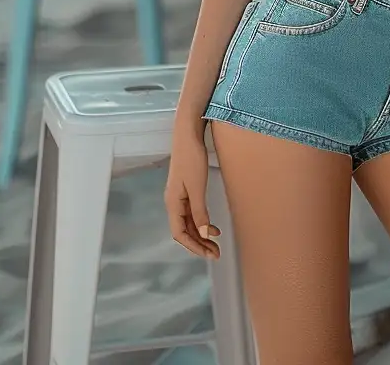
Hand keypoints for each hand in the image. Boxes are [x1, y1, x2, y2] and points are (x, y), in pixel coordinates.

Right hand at [165, 119, 220, 259]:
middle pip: (184, 230)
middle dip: (199, 244)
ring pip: (189, 223)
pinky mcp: (186, 189)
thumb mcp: (197, 187)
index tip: (208, 254)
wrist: (188, 135)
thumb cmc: (191, 159)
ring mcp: (179, 196)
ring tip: (216, 244)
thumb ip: (199, 212)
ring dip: (201, 235)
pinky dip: (202, 222)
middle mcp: (173, 202)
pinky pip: (192, 213)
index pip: (179, 233)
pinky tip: (212, 227)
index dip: (193, 246)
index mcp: (172, 202)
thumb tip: (202, 235)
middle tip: (216, 253)